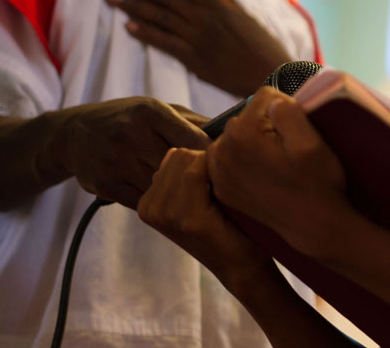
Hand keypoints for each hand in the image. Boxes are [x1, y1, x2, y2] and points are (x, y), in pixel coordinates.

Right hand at [51, 97, 210, 207]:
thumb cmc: (129, 120)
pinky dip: (154, 201)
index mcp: (151, 112)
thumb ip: (195, 122)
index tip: (222, 166)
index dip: (212, 156)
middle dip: (194, 176)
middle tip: (208, 184)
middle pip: (180, 166)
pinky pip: (143, 201)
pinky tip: (159, 196)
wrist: (74, 134)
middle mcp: (132, 133)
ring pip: (163, 187)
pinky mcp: (105, 183)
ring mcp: (116, 160)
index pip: (194, 139)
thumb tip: (234, 133)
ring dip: (174, 191)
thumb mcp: (158, 110)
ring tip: (184, 190)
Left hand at [104, 0, 292, 95]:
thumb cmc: (263, 46)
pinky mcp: (196, 59)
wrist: (272, 73)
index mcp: (217, 6)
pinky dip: (147, 34)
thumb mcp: (246, 17)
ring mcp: (199, 38)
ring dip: (134, 5)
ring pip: (161, 17)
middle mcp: (205, 18)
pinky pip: (167, 43)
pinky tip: (129, 26)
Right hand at [138, 148, 273, 287]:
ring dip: (214, 169)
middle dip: (206, 161)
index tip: (218, 174)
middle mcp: (149, 206)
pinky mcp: (185, 217)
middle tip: (223, 187)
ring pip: (188, 159)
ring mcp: (164, 213)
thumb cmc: (228, 222)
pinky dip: (217, 174)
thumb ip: (189, 165)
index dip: (201, 157)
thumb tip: (204, 123)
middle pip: (179, 153)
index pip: (171, 153)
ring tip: (224, 195)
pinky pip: (197, 171)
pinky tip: (226, 196)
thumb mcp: (199, 192)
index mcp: (148, 200)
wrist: (242, 265)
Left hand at [206, 87, 354, 259]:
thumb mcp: (311, 141)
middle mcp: (222, 150)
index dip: (287, 111)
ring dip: (254, 143)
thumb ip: (287, 110)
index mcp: (244, 133)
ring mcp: (218, 171)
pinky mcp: (221, 187)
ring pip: (238, 137)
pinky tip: (262, 177)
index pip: (265, 97)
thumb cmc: (318, 183)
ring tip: (275, 166)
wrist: (313, 226)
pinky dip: (244, 162)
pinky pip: (230, 159)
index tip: (296, 135)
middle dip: (267, 127)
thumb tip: (271, 100)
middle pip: (248, 117)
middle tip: (287, 153)